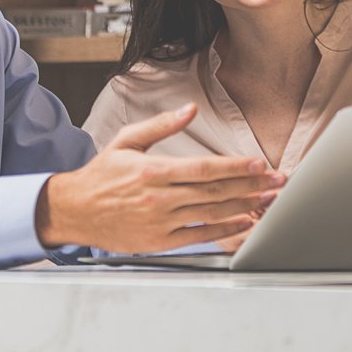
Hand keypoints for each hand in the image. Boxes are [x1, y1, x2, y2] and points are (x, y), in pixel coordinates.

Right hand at [36, 104, 284, 253]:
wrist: (74, 211)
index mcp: (154, 170)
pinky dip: (224, 231)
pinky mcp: (159, 242)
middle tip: (277, 182)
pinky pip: (198, 236)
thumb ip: (162, 125)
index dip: (235, 167)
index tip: (259, 164)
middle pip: (214, 191)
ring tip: (269, 201)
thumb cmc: (101, 175)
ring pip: (211, 214)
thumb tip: (190, 109)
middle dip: (251, 186)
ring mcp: (160, 222)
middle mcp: (160, 197)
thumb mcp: (128, 141)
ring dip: (245, 207)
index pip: (204, 168)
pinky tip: (243, 224)